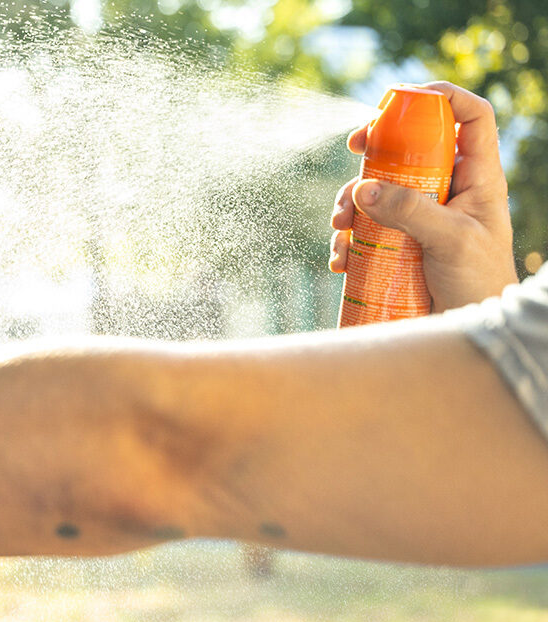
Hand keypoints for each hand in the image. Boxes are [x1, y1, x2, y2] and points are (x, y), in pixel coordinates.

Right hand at [329, 81, 517, 310]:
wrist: (470, 327)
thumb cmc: (479, 282)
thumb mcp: (450, 240)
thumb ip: (410, 210)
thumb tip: (362, 188)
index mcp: (477, 177)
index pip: (472, 117)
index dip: (444, 97)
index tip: (404, 99)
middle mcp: (449, 189)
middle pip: (410, 147)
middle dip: (375, 150)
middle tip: (354, 149)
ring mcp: (422, 215)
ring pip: (378, 188)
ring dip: (349, 202)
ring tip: (338, 228)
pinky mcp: (399, 242)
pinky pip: (365, 227)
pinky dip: (345, 239)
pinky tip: (341, 259)